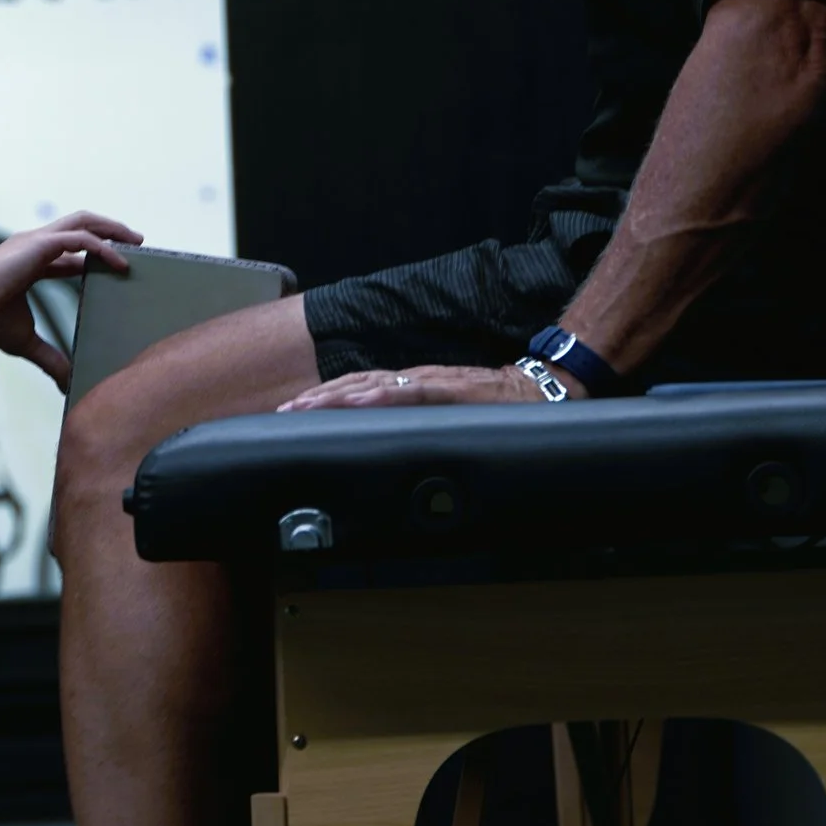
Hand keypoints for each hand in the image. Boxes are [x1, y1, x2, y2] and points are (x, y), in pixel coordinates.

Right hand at [0, 216, 139, 386]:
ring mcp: (36, 241)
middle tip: (133, 243)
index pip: (65, 253)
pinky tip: (121, 263)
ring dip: (111, 229)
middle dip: (107, 232)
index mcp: (26, 262)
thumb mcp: (24, 342)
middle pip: (78, 227)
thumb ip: (48, 358)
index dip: (89, 257)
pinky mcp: (40, 244)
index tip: (113, 265)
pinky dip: (103, 249)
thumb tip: (66, 382)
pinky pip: (81, 240)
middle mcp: (32, 245)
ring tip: (136, 241)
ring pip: (83, 222)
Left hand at [278, 362, 544, 410]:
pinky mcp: (453, 389)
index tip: (292, 412)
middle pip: (357, 384)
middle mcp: (417, 378)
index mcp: (413, 385)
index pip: (360, 389)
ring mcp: (433, 381)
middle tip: (284, 411)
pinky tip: (361, 401)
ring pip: (376, 384)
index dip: (325, 399)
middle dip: (318, 398)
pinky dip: (383, 396)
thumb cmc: (496, 407)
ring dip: (338, 395)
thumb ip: (419, 426)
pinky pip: (413, 390)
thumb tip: (387, 448)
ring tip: (307, 405)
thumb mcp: (447, 419)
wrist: (541, 389)